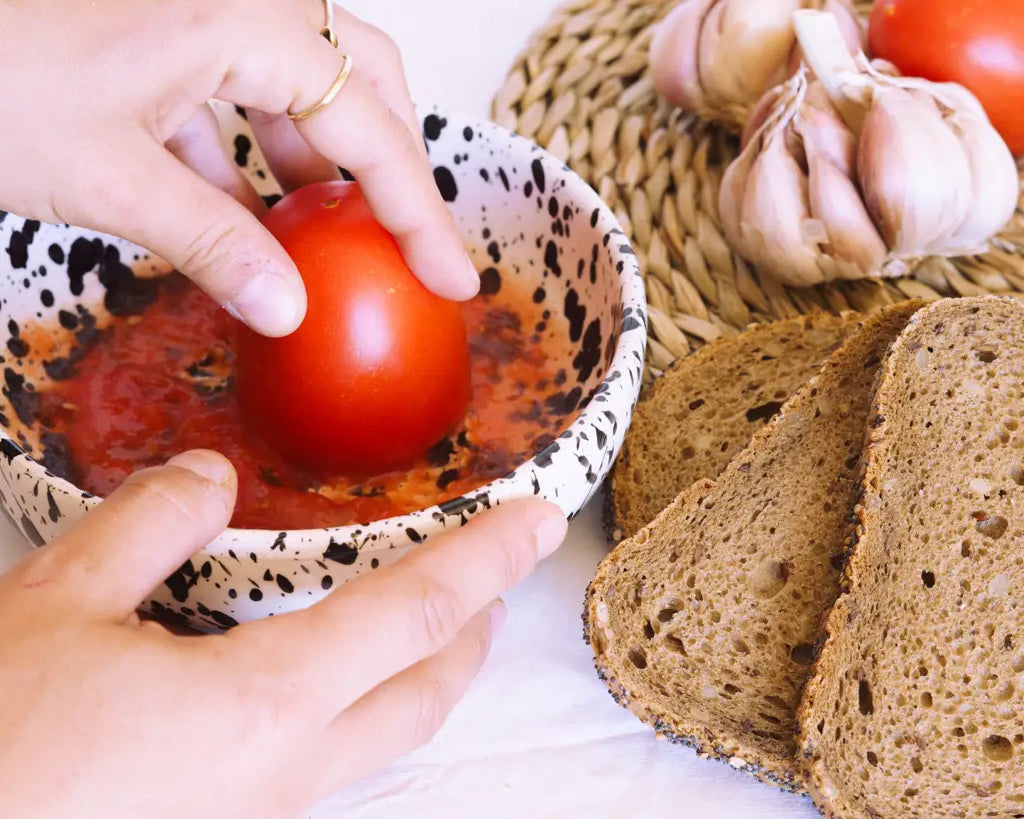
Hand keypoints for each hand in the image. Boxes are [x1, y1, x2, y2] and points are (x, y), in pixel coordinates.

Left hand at [0, 0, 479, 336]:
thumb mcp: (105, 178)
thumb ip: (213, 243)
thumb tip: (289, 308)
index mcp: (237, 16)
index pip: (367, 125)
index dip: (419, 211)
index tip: (454, 277)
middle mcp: (232, 0)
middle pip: (357, 77)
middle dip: (391, 166)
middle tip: (409, 244)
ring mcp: (195, 12)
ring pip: (298, 82)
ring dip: (322, 162)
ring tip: (335, 240)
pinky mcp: (156, 35)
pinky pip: (234, 92)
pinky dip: (250, 155)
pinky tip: (240, 215)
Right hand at [0, 450, 566, 817]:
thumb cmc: (0, 742)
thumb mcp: (55, 604)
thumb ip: (149, 526)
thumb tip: (212, 475)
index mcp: (264, 704)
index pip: (413, 612)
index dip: (486, 558)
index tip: (540, 523)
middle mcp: (285, 770)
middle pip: (424, 691)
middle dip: (478, 628)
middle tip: (505, 576)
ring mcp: (258, 812)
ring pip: (385, 736)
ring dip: (427, 672)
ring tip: (439, 626)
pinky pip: (331, 762)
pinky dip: (365, 704)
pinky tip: (327, 683)